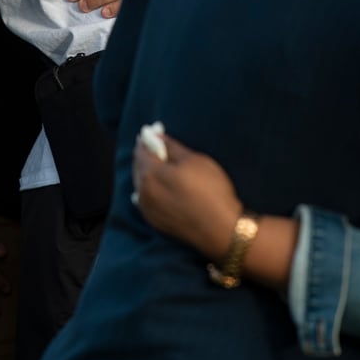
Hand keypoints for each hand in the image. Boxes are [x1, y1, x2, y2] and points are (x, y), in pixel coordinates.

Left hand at [132, 132, 240, 262]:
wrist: (220, 229)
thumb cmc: (211, 190)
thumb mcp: (194, 161)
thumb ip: (171, 147)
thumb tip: (155, 136)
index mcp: (151, 174)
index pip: (143, 150)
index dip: (148, 138)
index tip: (153, 129)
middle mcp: (143, 191)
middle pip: (139, 167)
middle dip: (144, 153)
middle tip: (152, 142)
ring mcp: (147, 209)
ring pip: (140, 183)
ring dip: (145, 170)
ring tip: (153, 161)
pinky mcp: (154, 221)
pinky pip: (143, 199)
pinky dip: (146, 188)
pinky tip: (150, 186)